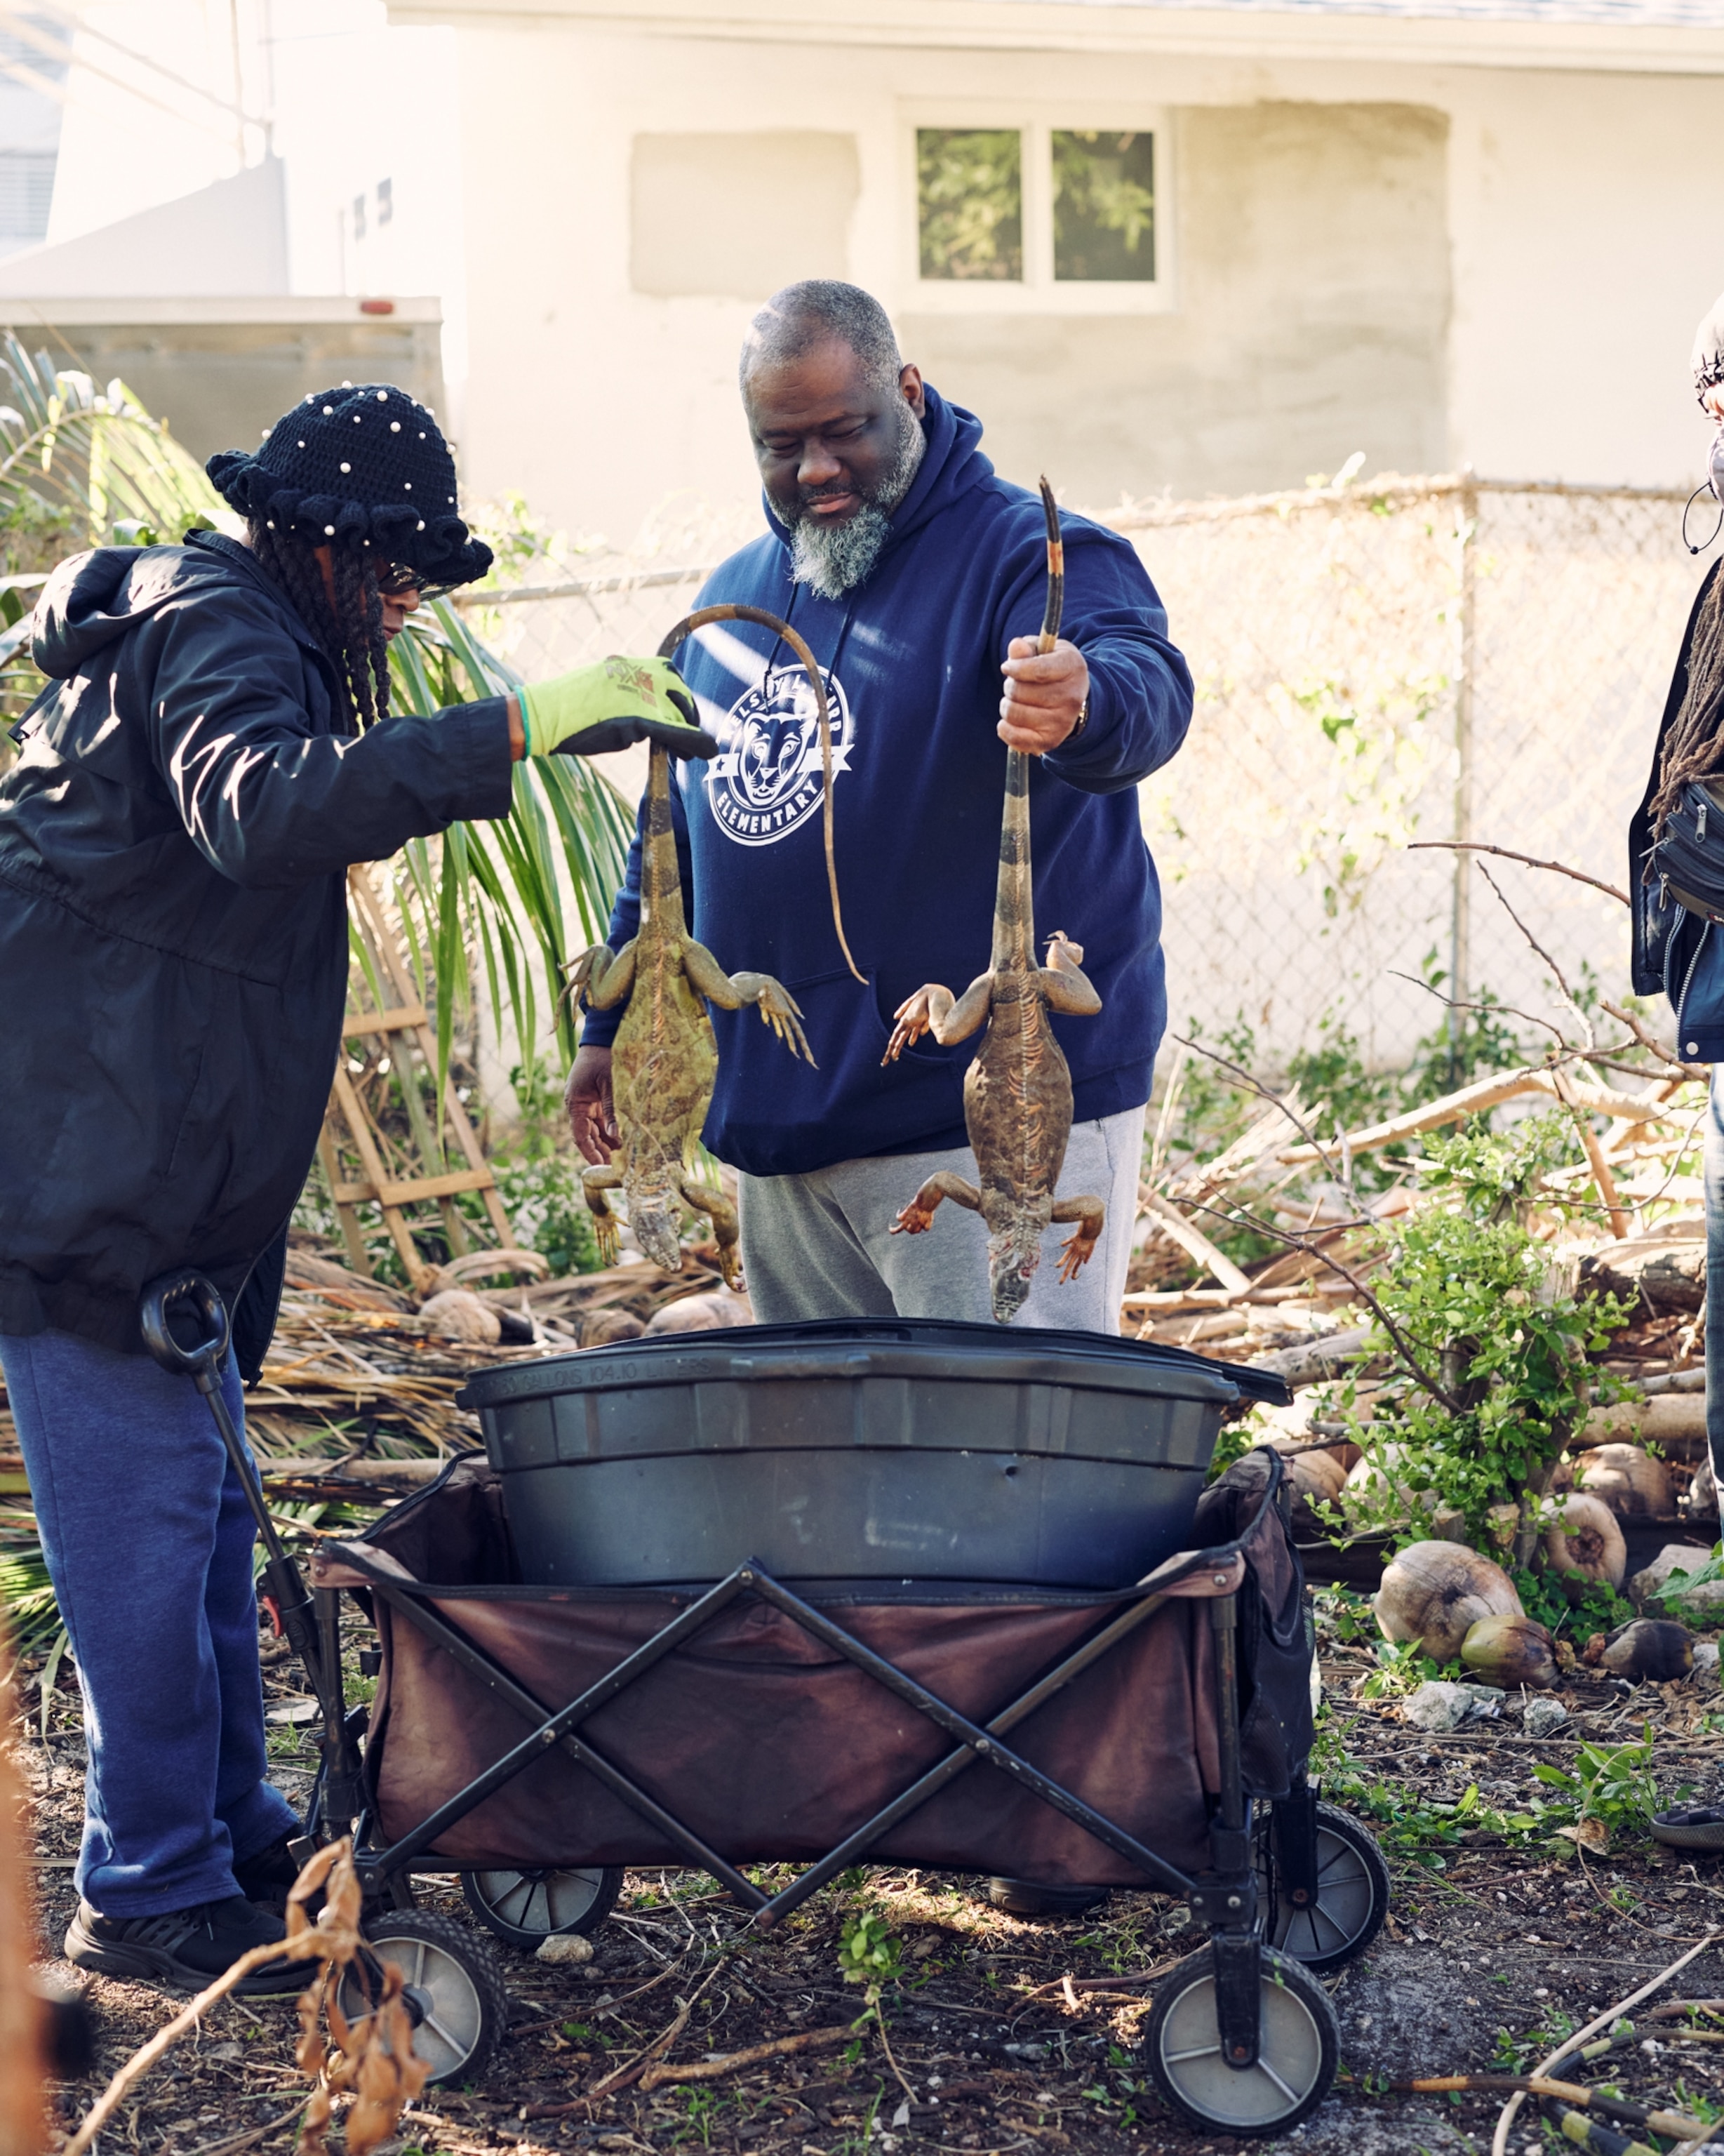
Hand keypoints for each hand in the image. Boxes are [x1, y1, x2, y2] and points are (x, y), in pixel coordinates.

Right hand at [521, 656, 714, 759]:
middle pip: (679, 690)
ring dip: (690, 731)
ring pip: (679, 712)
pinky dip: (695, 742)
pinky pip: (677, 731)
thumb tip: (641, 716)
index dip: (679, 694)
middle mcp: (636, 673)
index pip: (666, 671)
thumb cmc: (565, 708)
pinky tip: (706, 752)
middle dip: (689, 712)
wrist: (544, 714)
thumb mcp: (598, 690)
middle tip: (690, 733)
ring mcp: (639, 694)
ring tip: (690, 751)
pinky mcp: (639, 719)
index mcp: (625, 664)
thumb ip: (623, 695)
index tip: (682, 710)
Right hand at [565, 1045, 616, 1163]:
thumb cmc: (604, 1057)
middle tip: (615, 1168)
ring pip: (595, 1130)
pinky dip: (610, 1131)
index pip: (580, 1135)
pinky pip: (601, 1120)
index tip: (601, 1167)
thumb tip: (617, 1136)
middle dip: (600, 1152)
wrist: (602, 1037)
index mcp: (575, 1103)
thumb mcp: (610, 1084)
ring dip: (606, 1143)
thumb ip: (612, 1110)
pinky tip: (621, 1142)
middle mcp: (578, 1105)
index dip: (590, 1153)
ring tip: (620, 1160)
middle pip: (587, 1135)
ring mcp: (586, 1102)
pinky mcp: (595, 1099)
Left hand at [999, 637, 1087, 753]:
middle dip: (1010, 686)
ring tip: (1017, 701)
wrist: (1073, 697)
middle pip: (1020, 692)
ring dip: (1007, 706)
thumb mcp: (1045, 651)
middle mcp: (1071, 698)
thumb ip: (1028, 648)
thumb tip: (1016, 646)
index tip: (1006, 667)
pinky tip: (1012, 720)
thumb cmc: (1053, 668)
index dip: (1016, 668)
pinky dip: (1005, 728)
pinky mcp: (1050, 741)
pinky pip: (1015, 738)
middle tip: (1016, 686)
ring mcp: (1062, 723)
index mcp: (1072, 667)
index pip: (1038, 671)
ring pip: (1013, 713)